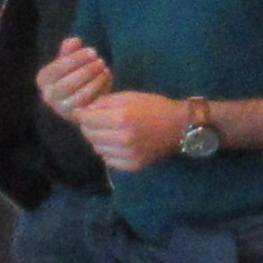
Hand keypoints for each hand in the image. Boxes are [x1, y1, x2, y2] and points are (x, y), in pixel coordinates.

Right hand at [36, 39, 113, 119]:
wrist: (75, 96)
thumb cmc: (71, 72)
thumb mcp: (67, 59)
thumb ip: (69, 49)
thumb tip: (75, 40)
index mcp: (43, 79)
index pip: (58, 68)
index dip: (77, 58)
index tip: (94, 51)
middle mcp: (48, 96)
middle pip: (69, 84)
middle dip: (88, 71)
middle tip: (101, 61)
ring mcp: (62, 109)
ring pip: (81, 96)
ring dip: (96, 81)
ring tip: (105, 69)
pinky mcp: (76, 117)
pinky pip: (91, 104)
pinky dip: (101, 90)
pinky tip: (107, 78)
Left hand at [71, 91, 193, 173]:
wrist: (180, 127)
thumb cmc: (154, 107)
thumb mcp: (129, 96)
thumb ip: (103, 102)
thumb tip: (83, 111)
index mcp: (120, 118)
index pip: (86, 120)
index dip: (82, 115)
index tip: (84, 112)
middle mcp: (122, 139)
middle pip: (89, 135)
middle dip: (88, 127)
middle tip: (96, 121)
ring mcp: (127, 155)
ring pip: (97, 149)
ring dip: (98, 140)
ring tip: (108, 132)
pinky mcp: (132, 166)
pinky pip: (109, 161)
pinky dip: (108, 152)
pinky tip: (117, 144)